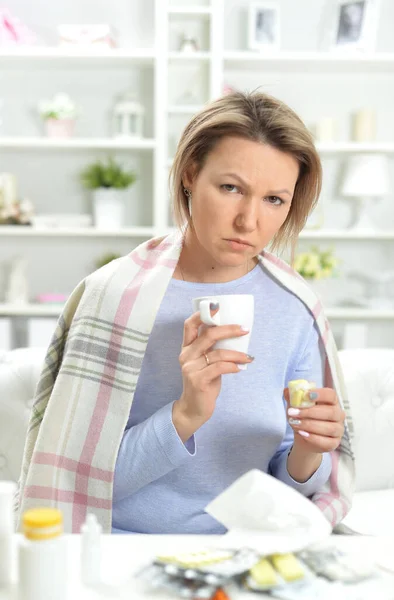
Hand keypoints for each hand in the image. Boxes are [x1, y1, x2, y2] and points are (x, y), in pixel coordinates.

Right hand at [173, 310, 252, 440]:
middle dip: (229, 329)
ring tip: (248, 356)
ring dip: (237, 354)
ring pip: (218, 353)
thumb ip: (212, 349)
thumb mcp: (205, 362)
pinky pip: (220, 368)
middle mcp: (186, 355)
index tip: (219, 308)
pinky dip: (233, 366)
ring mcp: (190, 368)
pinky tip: (240, 368)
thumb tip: (234, 334)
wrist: (193, 408)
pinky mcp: (198, 380)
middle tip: (244, 329)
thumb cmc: (203, 382)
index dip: (202, 314)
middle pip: (208, 334)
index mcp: (187, 348)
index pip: (189, 325)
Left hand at [284, 387, 345, 454]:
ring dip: (310, 425)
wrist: (303, 436)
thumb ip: (292, 397)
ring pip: (329, 428)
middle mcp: (338, 415)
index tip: (306, 395)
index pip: (331, 395)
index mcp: (331, 402)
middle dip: (310, 412)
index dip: (321, 394)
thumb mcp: (296, 406)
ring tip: (295, 424)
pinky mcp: (334, 443)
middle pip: (331, 412)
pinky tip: (303, 434)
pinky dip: (314, 438)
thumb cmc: (303, 417)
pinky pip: (328, 442)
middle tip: (293, 413)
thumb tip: (287, 390)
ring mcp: (338, 430)